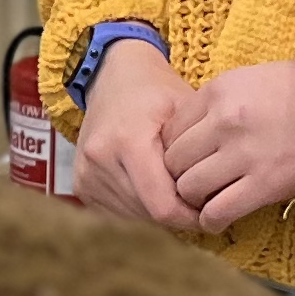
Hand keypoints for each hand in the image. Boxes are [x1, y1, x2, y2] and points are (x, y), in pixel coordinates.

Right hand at [73, 40, 200, 229]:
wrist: (112, 76)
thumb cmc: (156, 92)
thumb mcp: (185, 113)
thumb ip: (198, 157)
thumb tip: (214, 202)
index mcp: (128, 141)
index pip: (162, 207)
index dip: (190, 216)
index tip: (208, 209)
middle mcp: (100, 161)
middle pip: (148, 216)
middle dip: (176, 214)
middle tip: (195, 199)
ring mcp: (85, 174)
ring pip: (132, 219)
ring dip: (156, 214)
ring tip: (173, 192)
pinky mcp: (80, 185)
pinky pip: (115, 215)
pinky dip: (137, 210)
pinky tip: (150, 191)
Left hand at [162, 59, 294, 233]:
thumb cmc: (293, 93)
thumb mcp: (246, 80)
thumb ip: (213, 102)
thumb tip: (182, 130)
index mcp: (218, 92)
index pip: (171, 128)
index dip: (173, 146)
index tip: (184, 156)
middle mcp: (225, 122)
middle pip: (174, 159)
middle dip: (178, 173)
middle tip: (190, 180)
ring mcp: (245, 154)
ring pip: (190, 187)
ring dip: (193, 198)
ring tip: (204, 198)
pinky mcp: (265, 184)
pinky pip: (218, 211)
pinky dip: (211, 220)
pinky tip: (215, 219)